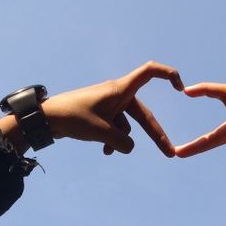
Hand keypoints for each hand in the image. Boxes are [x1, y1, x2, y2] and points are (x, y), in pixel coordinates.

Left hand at [42, 61, 183, 155]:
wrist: (45, 118)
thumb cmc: (72, 117)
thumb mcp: (100, 132)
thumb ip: (121, 142)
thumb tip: (128, 148)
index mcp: (120, 90)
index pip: (150, 72)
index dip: (168, 75)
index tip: (180, 87)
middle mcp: (118, 95)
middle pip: (143, 115)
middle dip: (155, 135)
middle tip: (169, 153)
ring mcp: (109, 105)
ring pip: (126, 126)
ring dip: (120, 140)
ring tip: (107, 149)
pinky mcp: (101, 115)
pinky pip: (115, 129)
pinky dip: (112, 140)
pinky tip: (104, 150)